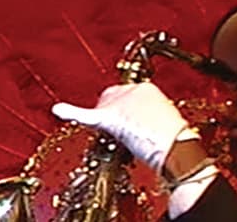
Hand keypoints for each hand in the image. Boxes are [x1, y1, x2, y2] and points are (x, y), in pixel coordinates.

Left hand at [51, 82, 192, 171]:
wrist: (177, 149)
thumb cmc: (174, 140)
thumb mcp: (162, 121)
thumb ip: (145, 116)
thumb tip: (133, 125)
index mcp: (148, 88)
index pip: (125, 96)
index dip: (125, 112)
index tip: (133, 124)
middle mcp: (131, 89)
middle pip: (109, 99)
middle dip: (112, 114)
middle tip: (125, 133)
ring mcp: (119, 102)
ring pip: (100, 109)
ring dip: (105, 121)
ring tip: (122, 137)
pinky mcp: (109, 115)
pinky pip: (85, 114)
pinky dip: (71, 112)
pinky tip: (59, 110)